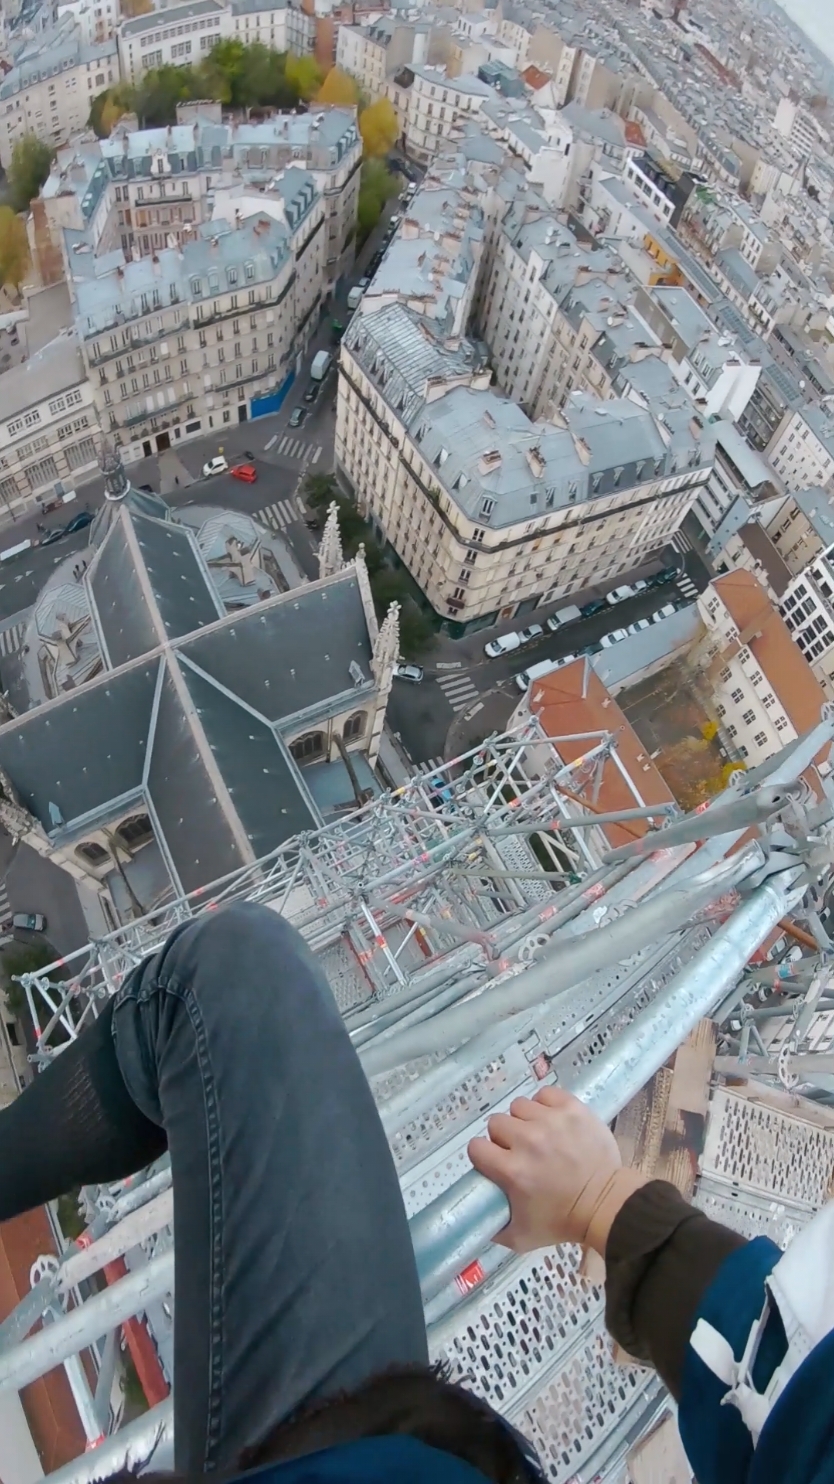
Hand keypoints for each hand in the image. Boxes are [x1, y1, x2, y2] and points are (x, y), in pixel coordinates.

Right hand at [468, 1086, 646, 1254]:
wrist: (606, 1204)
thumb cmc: (563, 1221)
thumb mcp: (521, 1237)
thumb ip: (494, 1229)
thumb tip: (478, 1216)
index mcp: (512, 1170)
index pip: (476, 1147)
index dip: (484, 1155)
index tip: (496, 1161)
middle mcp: (527, 1140)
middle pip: (496, 1123)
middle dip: (504, 1137)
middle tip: (520, 1150)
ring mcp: (551, 1121)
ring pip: (519, 1106)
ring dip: (525, 1120)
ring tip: (539, 1134)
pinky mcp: (571, 1108)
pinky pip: (545, 1094)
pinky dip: (546, 1105)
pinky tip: (552, 1120)